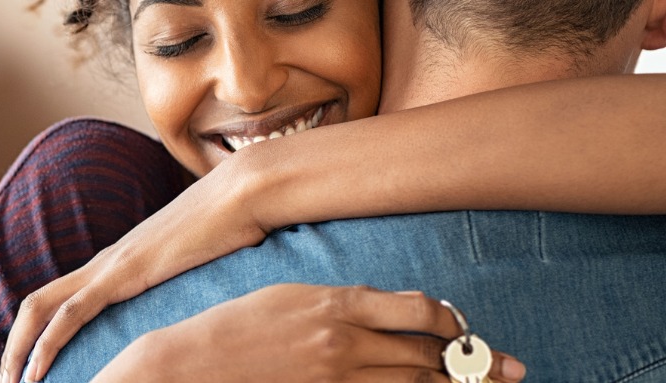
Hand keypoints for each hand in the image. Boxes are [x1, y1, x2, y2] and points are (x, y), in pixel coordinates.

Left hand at [0, 162, 273, 382]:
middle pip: (35, 305)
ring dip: (18, 351)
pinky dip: (47, 344)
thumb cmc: (231, 229)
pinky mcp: (122, 274)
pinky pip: (70, 313)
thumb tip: (192, 307)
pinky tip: (35, 371)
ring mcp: (108, 267)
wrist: (243, 194)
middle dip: (13, 348)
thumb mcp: (197, 267)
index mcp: (115, 264)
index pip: (58, 300)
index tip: (28, 368)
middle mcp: (102, 264)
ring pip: (40, 309)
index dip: (35, 334)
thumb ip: (180, 284)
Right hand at [92, 284, 525, 381]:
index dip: (451, 320)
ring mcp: (337, 379)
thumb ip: (342, 302)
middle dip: (476, 363)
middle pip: (431, 355)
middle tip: (512, 369)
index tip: (461, 327)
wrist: (189, 366)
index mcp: (336, 304)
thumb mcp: (287, 296)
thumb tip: (392, 309)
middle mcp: (345, 343)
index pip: (420, 310)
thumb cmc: (233, 327)